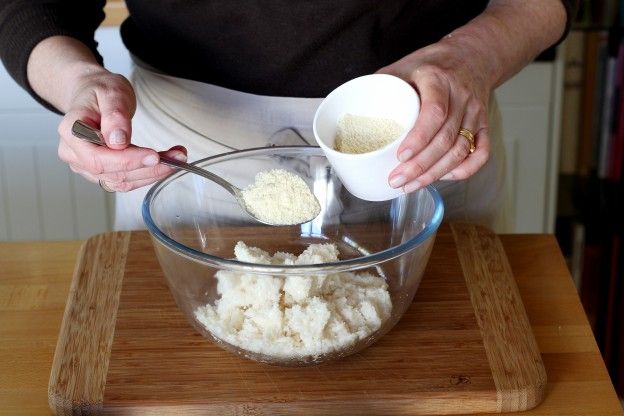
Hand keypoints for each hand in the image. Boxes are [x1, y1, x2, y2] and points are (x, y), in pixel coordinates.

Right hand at [56, 67, 185, 191]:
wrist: (93, 95)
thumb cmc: (100, 91)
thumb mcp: (111, 92)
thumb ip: (115, 115)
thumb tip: (117, 141)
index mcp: (72, 132)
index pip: (97, 158)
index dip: (127, 161)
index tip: (154, 156)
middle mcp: (74, 153)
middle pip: (112, 173)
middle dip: (148, 168)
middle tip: (177, 157)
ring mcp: (86, 165)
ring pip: (121, 181)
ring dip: (153, 173)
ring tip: (176, 157)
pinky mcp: (101, 172)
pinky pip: (125, 181)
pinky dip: (148, 174)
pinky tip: (165, 163)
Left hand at [377, 37, 491, 192]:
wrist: (471, 56)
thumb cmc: (432, 64)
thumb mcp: (405, 64)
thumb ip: (382, 83)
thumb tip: (355, 105)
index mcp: (438, 79)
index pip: (434, 112)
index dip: (419, 138)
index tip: (401, 155)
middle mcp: (461, 97)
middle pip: (445, 139)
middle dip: (420, 165)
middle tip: (397, 179)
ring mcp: (476, 113)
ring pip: (460, 151)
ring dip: (436, 173)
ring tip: (411, 184)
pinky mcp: (484, 125)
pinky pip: (481, 153)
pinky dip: (463, 170)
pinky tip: (444, 177)